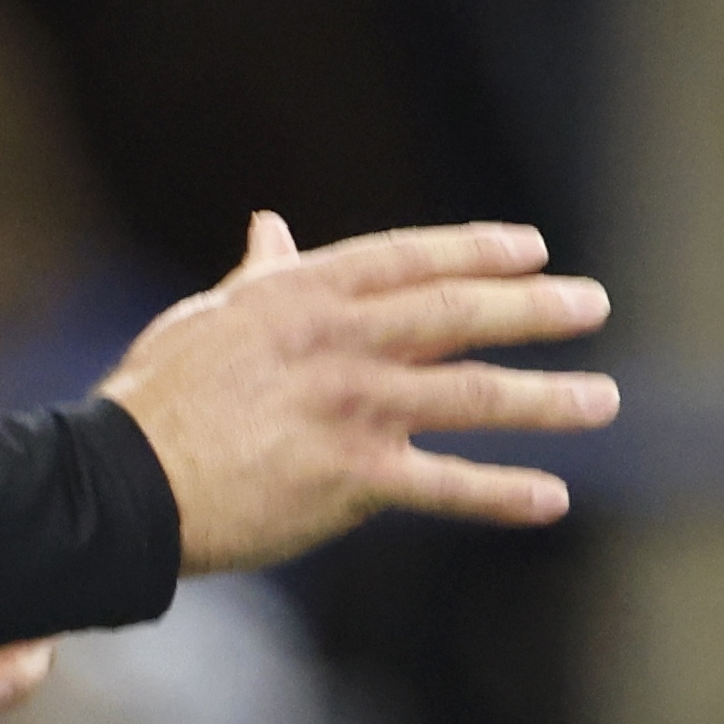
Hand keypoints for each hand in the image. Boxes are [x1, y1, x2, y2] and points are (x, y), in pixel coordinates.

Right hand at [95, 214, 616, 572]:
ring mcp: (349, 408)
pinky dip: (502, 492)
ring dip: (545, 398)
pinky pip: (443, 484)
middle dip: (533, 308)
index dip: (475, 250)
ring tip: (601, 400)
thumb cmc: (158, 397)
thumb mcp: (208, 318)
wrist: (121, 483)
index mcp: (304, 296)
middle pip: (456, 314)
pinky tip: (552, 497)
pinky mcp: (349, 477)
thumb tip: (271, 226)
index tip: (533, 247)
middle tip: (593, 303)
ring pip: (470, 395)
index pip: (409, 260)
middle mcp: (339, 342)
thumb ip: (259, 277)